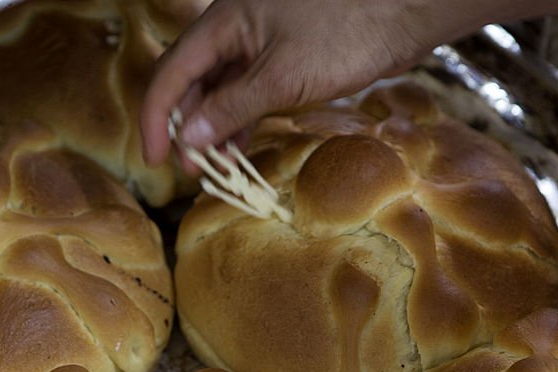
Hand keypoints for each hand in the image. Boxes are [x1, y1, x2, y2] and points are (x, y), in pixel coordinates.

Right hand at [140, 0, 434, 170]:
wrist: (403, 11)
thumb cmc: (345, 31)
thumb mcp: (282, 78)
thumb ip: (233, 108)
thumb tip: (189, 138)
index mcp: (224, 21)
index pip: (172, 72)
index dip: (156, 117)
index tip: (154, 157)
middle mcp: (235, 29)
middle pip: (193, 81)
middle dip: (186, 127)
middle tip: (190, 171)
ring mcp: (260, 42)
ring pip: (221, 89)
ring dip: (213, 128)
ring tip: (213, 168)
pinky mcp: (285, 57)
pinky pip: (248, 91)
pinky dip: (240, 120)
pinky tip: (237, 149)